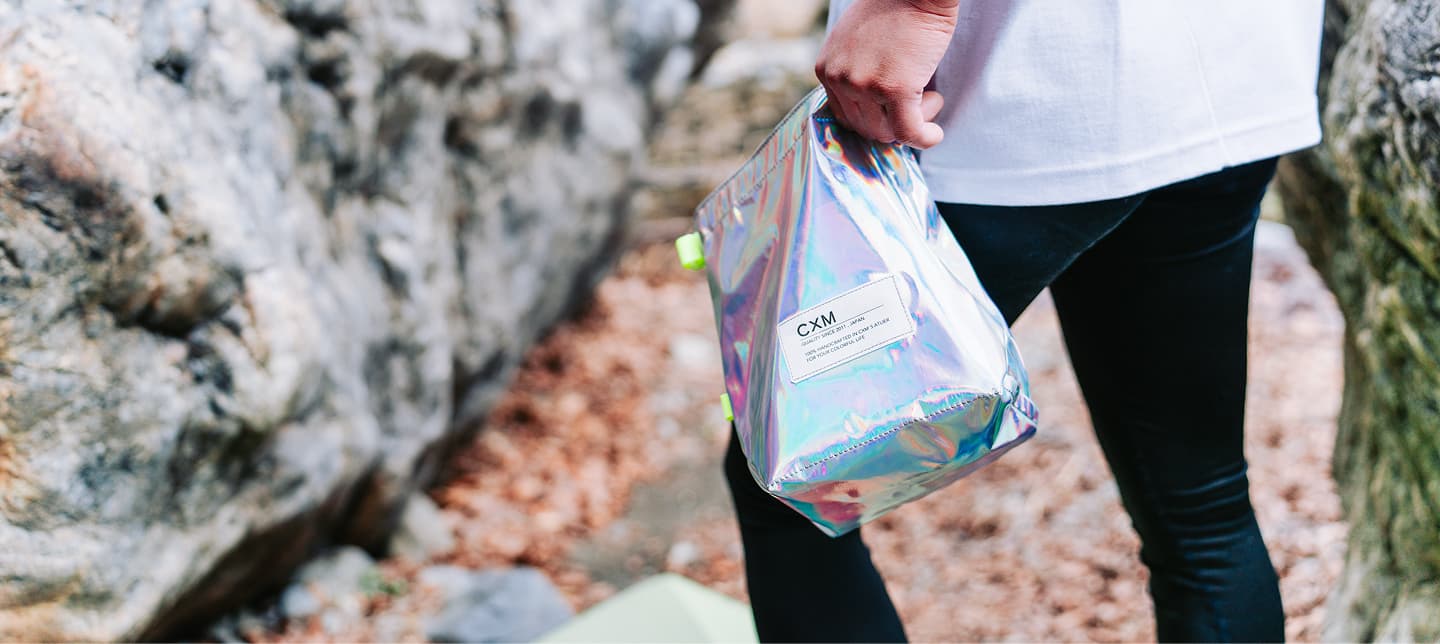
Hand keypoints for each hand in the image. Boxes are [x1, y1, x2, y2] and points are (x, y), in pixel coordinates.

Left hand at [815, 0, 957, 147]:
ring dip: (913, 123)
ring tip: (930, 99)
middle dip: (893, 124)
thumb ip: (854, 71)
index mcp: (826, 69)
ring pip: (886, 132)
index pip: (844, 116)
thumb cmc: (894, 9)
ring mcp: (865, 85)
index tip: (894, 111)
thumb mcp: (856, 41)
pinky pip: (909, 131)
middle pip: (863, 128)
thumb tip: (870, 107)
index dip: (873, 119)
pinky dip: (924, 138)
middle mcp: (840, 79)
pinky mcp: (895, 88)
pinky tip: (935, 134)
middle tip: (919, 104)